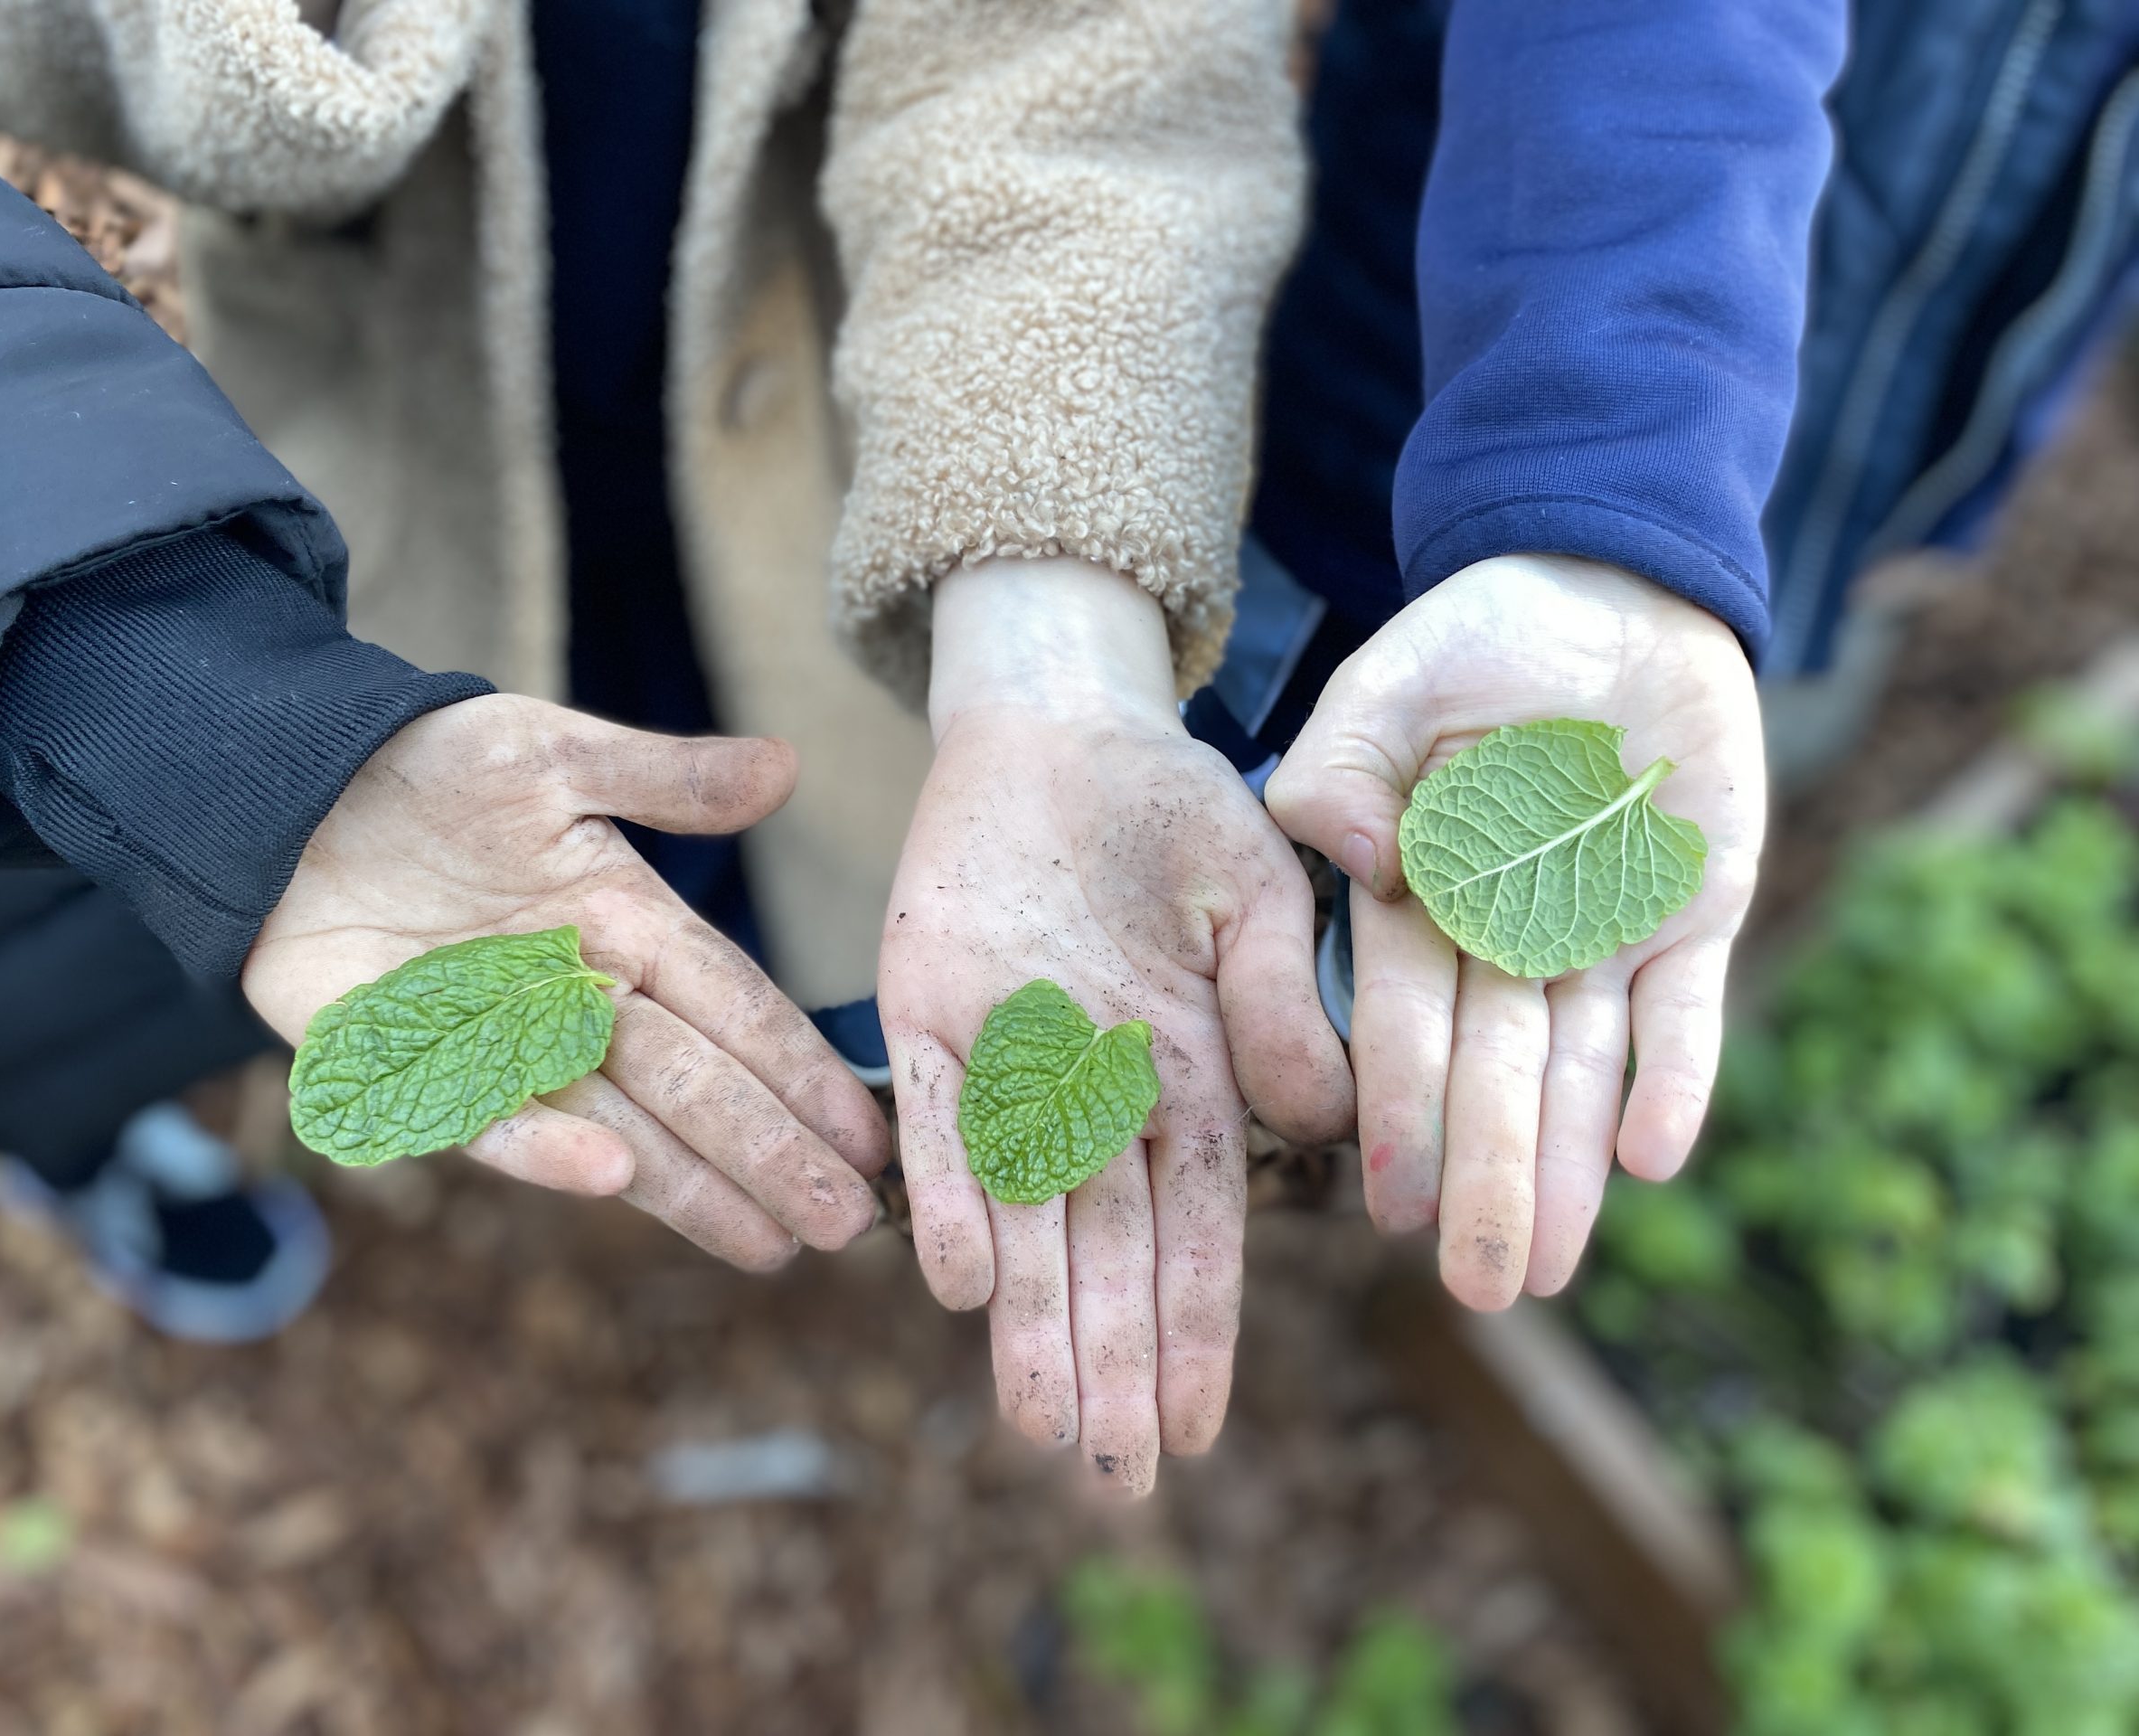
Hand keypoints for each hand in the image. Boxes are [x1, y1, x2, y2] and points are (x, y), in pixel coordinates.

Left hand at [243, 693, 889, 1265]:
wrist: (278, 790)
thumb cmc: (426, 763)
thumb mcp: (550, 752)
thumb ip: (665, 776)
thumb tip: (786, 767)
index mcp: (623, 922)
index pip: (734, 1006)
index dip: (799, 1069)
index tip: (865, 1131)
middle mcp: (576, 996)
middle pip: (694, 1084)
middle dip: (771, 1152)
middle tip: (845, 1223)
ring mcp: (499, 1043)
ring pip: (619, 1124)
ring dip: (691, 1185)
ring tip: (771, 1241)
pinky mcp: (410, 1071)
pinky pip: (488, 1119)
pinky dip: (546, 1148)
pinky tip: (614, 1179)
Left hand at [881, 560, 1351, 1494]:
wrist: (1060, 729)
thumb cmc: (1174, 812)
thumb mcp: (1255, 893)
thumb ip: (1280, 1003)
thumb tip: (1327, 1116)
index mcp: (1189, 1077)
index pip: (1197, 1228)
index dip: (1193, 1329)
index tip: (1196, 1428)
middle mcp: (1096, 1093)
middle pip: (1107, 1250)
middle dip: (1109, 1363)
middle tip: (1112, 1476)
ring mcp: (1009, 1061)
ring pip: (1024, 1213)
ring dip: (1030, 1317)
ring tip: (1040, 1425)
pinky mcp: (929, 1015)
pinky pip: (938, 1118)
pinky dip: (949, 1194)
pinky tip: (958, 1281)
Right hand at [1266, 555, 1763, 1308]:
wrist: (1610, 590)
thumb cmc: (1476, 640)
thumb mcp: (1384, 687)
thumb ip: (1338, 767)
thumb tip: (1354, 858)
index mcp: (1419, 901)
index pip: (1403, 1023)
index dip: (1399, 1115)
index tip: (1387, 1207)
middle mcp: (1506, 937)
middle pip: (1494, 1075)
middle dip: (1486, 1181)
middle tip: (1480, 1288)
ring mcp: (1603, 932)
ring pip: (1581, 1070)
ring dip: (1568, 1166)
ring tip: (1550, 1268)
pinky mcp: (1692, 915)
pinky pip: (1685, 1013)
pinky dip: (1674, 1079)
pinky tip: (1654, 1158)